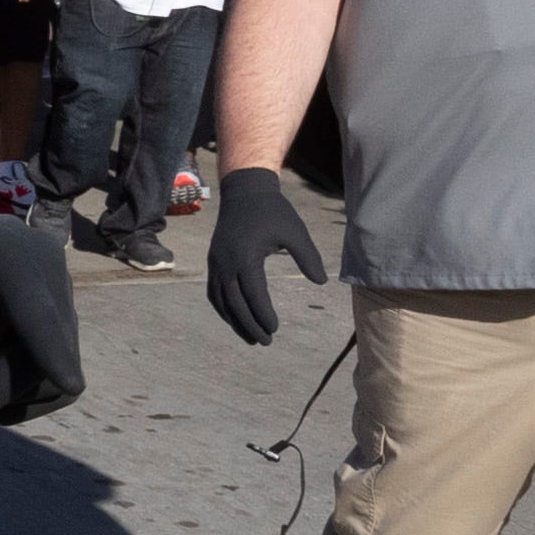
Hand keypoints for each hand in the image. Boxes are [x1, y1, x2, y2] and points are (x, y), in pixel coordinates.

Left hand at [0, 209, 82, 423]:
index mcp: (7, 248)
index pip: (34, 307)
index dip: (50, 348)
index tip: (70, 385)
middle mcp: (45, 268)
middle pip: (46, 353)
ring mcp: (55, 301)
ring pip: (52, 378)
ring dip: (3, 399)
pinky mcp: (55, 331)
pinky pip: (51, 387)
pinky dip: (15, 402)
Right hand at [201, 164, 331, 346]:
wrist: (244, 192)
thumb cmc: (273, 211)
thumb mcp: (295, 232)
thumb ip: (308, 257)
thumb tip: (321, 281)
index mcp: (245, 257)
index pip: (253, 294)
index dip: (263, 314)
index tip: (275, 328)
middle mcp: (226, 263)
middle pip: (235, 304)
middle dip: (250, 325)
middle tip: (266, 342)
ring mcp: (216, 263)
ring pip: (222, 302)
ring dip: (235, 322)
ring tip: (251, 338)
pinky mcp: (214, 262)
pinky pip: (214, 293)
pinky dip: (223, 309)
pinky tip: (235, 320)